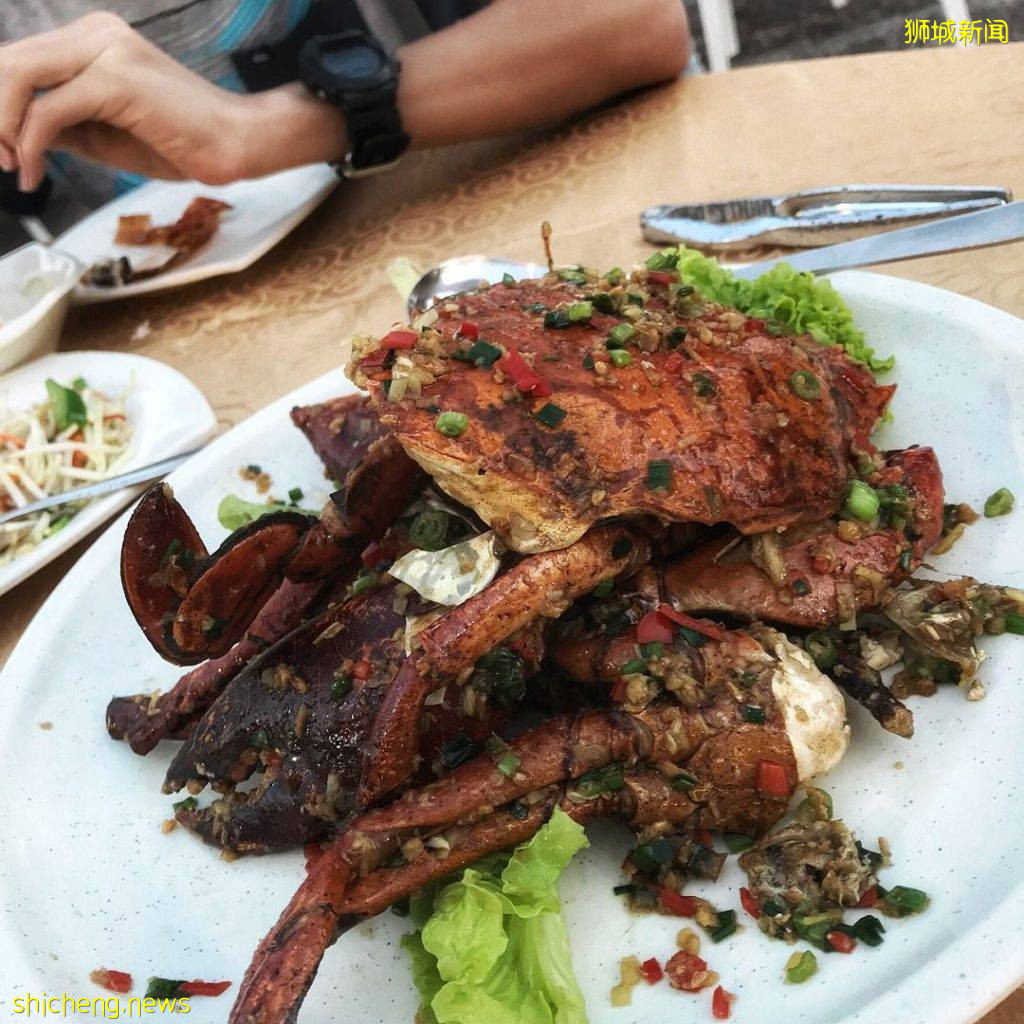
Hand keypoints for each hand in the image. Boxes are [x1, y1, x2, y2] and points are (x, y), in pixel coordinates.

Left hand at [0, 12, 347, 190]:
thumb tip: (17, 134)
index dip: (0, 103)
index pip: (22, 60)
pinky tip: (36, 173)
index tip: (2, 149)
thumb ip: (62, 125)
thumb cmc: (182, 143)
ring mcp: (106, 50)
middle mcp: (96, 33)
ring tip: (15, 167)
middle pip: (10, 61)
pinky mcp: (116, 79)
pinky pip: (49, 110)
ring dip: (4, 127)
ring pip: (18, 76)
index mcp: (94, 38)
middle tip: (2, 160)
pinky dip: (31, 144)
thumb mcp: (106, 133)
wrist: (237, 145)